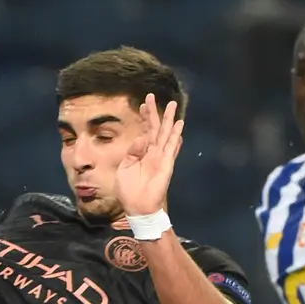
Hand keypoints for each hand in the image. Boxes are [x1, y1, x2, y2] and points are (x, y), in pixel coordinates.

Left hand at [114, 93, 184, 218]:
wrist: (138, 207)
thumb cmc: (129, 190)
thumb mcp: (124, 168)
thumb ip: (131, 152)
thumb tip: (140, 138)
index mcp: (141, 152)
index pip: (144, 130)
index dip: (144, 117)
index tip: (142, 104)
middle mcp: (152, 152)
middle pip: (155, 128)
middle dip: (155, 112)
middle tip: (152, 96)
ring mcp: (160, 156)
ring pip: (166, 134)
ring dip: (170, 119)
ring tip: (173, 104)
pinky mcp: (166, 163)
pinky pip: (171, 147)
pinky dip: (176, 136)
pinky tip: (180, 125)